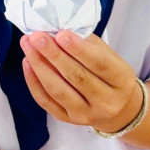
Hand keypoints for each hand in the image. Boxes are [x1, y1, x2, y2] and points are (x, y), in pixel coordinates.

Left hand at [20, 30, 142, 132]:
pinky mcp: (68, 119)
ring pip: (59, 90)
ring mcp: (86, 114)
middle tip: (37, 36)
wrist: (118, 110)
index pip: (99, 64)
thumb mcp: (110, 56)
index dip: (79, 49)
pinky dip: (34, 81)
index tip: (61, 34)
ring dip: (39, 66)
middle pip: (77, 77)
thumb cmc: (111, 75)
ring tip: (28, 46)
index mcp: (121, 80)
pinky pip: (46, 101)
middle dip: (53, 55)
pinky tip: (28, 63)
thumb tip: (58, 30)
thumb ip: (88, 44)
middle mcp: (106, 101)